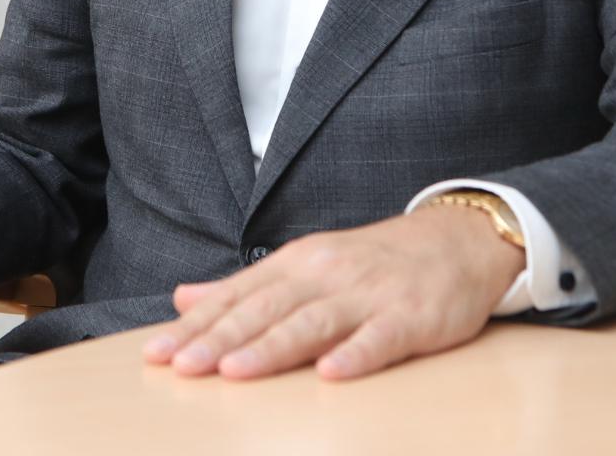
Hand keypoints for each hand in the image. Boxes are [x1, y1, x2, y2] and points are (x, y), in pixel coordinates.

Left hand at [141, 206, 523, 380]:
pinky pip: (380, 338)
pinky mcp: (410, 317)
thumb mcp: (305, 264)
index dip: (197, 325)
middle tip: (183, 366)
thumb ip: (245, 286)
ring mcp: (368, 294)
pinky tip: (331, 373)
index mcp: (297, 262)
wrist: (456, 242)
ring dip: (273, 347)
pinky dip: (355, 354)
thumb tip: (184, 298)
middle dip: (222, 338)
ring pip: (314, 322)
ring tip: (236, 370)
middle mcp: (327, 273)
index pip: (238, 296)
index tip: (159, 352)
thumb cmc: (374, 262)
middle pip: (267, 308)